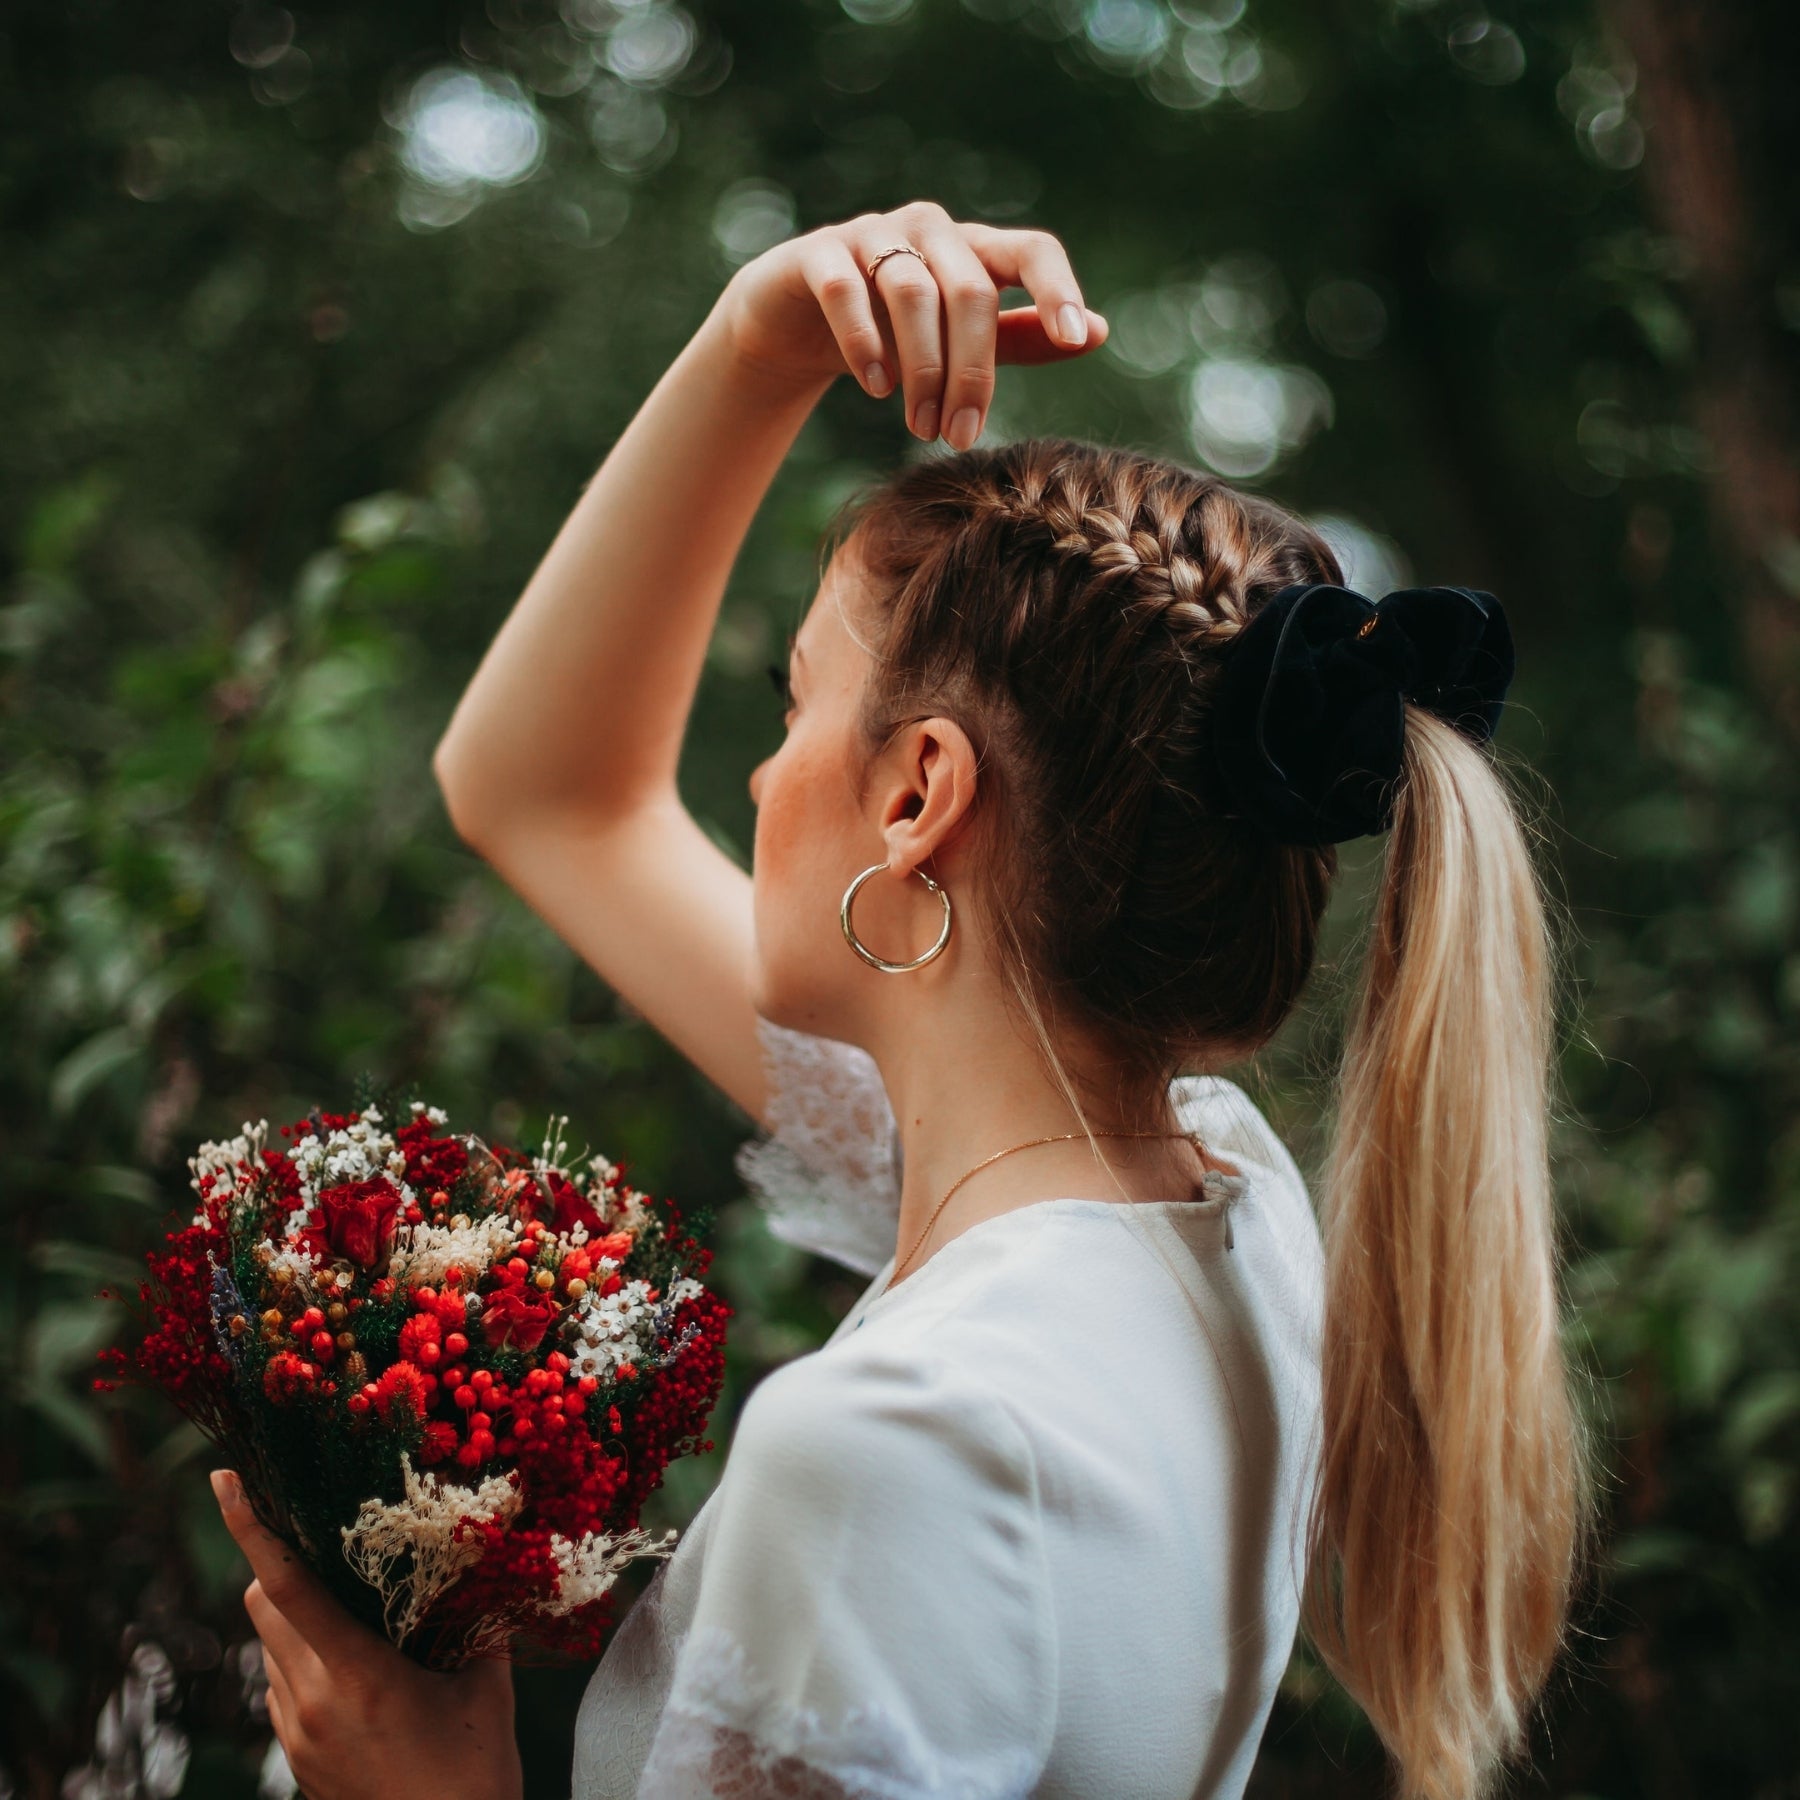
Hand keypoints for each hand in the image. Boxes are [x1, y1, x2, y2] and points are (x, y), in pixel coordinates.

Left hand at [212, 1469, 523, 1799]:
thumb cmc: (476, 1772)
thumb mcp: (487, 1686)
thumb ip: (477, 1621)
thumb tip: (488, 1562)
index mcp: (355, 1675)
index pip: (285, 1585)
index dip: (251, 1528)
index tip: (225, 1480)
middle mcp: (310, 1701)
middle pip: (261, 1604)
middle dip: (276, 1561)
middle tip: (315, 1532)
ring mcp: (296, 1734)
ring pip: (266, 1645)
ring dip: (290, 1610)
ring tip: (344, 1597)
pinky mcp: (296, 1760)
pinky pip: (279, 1684)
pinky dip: (300, 1653)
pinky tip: (351, 1656)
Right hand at [713, 199, 1109, 448]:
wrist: (793, 325)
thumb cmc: (890, 336)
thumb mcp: (959, 343)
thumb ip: (1022, 337)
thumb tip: (1099, 333)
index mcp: (972, 250)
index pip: (1030, 250)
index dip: (1057, 288)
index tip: (1075, 337)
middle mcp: (928, 230)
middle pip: (969, 291)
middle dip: (971, 371)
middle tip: (961, 435)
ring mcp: (871, 235)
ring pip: (912, 291)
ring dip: (922, 368)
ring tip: (920, 425)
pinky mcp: (818, 254)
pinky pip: (846, 290)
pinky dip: (864, 341)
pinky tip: (876, 386)